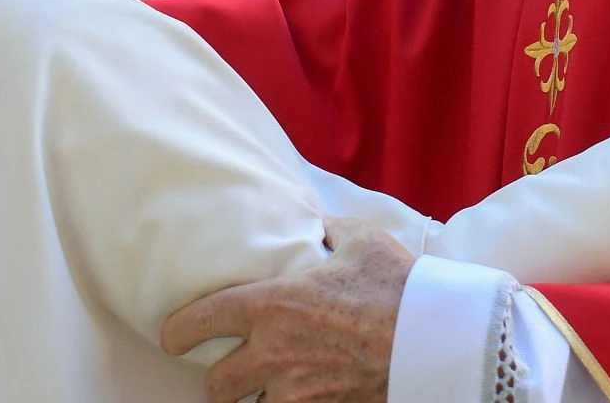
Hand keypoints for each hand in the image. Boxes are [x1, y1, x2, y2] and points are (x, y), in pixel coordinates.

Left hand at [161, 217, 411, 402]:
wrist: (436, 340)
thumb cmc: (397, 286)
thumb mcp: (361, 240)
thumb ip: (329, 230)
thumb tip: (317, 224)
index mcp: (272, 304)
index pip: (199, 321)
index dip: (177, 332)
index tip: (173, 337)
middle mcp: (273, 353)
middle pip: (217, 387)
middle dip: (219, 382)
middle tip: (228, 372)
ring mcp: (297, 393)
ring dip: (255, 402)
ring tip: (266, 392)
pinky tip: (302, 398)